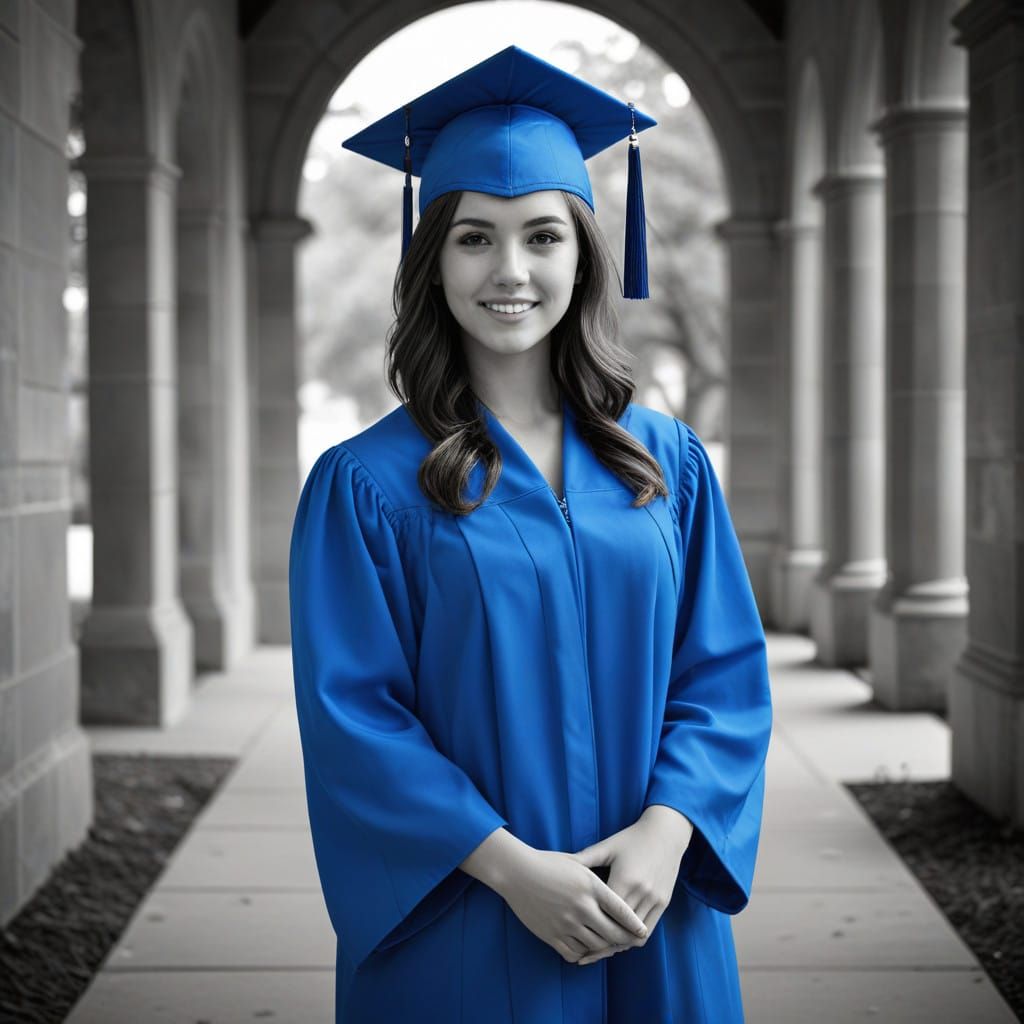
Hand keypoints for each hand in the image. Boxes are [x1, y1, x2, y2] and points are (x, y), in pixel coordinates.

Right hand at [493, 846, 649, 963]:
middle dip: (624, 940)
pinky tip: (586, 947)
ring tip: (608, 945)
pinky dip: (583, 954)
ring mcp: (566, 923)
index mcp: (590, 886)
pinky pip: (575, 953)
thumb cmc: (548, 863)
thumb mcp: (577, 863)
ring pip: (596, 946)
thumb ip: (596, 877)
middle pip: (613, 933)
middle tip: (628, 941)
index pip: (621, 910)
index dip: (634, 923)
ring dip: (604, 948)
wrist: (516, 872)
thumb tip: (618, 885)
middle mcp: (581, 907)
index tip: (642, 929)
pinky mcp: (551, 935)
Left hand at [567, 805, 693, 964]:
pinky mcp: (664, 903)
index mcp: (624, 879)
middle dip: (601, 943)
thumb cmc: (630, 838)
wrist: (665, 832)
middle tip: (584, 953)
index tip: (574, 935)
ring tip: (601, 950)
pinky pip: (648, 930)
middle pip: (619, 930)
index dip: (590, 927)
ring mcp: (655, 900)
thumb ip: (584, 859)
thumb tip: (558, 865)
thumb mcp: (607, 846)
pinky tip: (620, 939)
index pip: (605, 914)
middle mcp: (641, 892)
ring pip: (634, 935)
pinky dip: (633, 938)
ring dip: (618, 944)